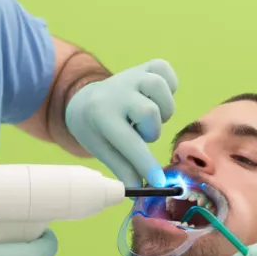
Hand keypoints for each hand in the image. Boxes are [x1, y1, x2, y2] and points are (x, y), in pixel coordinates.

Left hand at [64, 59, 177, 186]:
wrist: (86, 100)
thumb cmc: (96, 129)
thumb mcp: (101, 149)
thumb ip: (122, 168)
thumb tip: (141, 189)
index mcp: (101, 114)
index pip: (127, 141)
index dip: (145, 163)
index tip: (159, 182)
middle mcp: (117, 91)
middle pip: (149, 112)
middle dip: (151, 131)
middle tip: (140, 134)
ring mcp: (132, 75)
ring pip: (160, 88)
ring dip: (162, 109)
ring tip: (148, 117)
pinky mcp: (146, 66)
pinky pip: (166, 71)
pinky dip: (169, 85)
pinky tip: (157, 98)